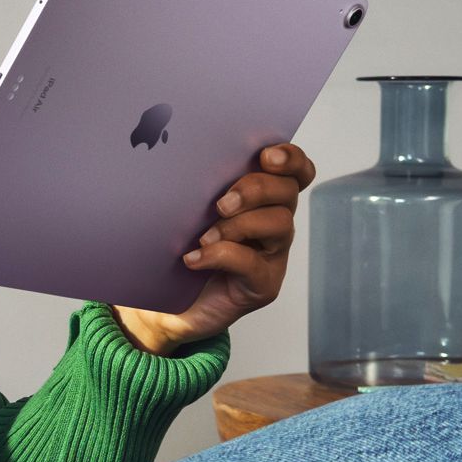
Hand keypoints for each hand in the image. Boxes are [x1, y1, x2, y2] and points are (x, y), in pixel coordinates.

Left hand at [113, 142, 316, 354]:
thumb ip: (200, 185)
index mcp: (262, 198)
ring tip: (204, 236)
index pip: (295, 171)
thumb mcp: (187, 210)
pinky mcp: (263, 284)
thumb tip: (184, 159)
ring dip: (238, 225)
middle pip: (287, 191)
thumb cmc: (178, 250)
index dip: (290, 158)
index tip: (266, 156)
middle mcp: (274, 222)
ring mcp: (272, 255)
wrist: (166, 305)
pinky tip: (193, 259)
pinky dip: (220, 256)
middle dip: (256, 189)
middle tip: (221, 203)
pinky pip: (252, 263)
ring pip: (279, 224)